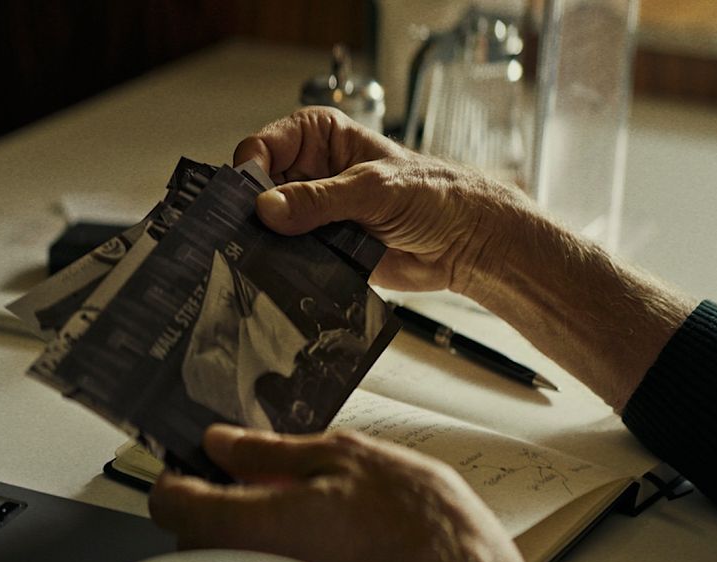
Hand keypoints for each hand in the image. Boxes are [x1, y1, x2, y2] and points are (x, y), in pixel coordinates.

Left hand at [149, 424, 543, 561]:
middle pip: (197, 535)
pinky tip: (326, 551)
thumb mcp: (344, 459)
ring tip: (312, 519)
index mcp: (243, 524)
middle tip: (271, 486)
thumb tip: (223, 443)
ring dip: (254, 537)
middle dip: (223, 506)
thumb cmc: (415, 530)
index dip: (181, 475)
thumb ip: (270, 451)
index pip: (167, 501)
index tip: (201, 465)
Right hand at [233, 106, 534, 294]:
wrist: (464, 242)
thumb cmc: (434, 195)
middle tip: (258, 232)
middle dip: (256, 211)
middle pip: (258, 189)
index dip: (252, 172)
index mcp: (318, 137)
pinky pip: (287, 256)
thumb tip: (268, 209)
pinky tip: (289, 269)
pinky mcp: (319, 247)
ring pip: (269, 225)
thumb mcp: (372, 189)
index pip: (262, 147)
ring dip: (269, 241)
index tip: (255, 199)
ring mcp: (312, 211)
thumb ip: (318, 200)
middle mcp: (309, 171)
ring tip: (276, 253)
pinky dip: (285, 264)